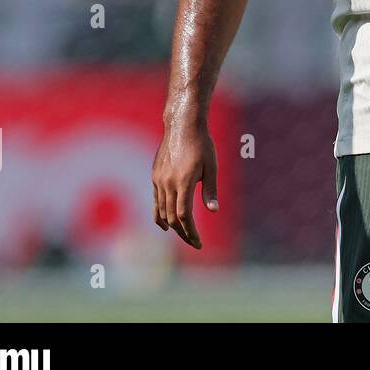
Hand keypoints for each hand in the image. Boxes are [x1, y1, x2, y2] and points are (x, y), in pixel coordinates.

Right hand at [152, 115, 218, 249]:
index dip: (191, 232)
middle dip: (183, 233)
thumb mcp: (211, 166)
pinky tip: (165, 225)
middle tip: (194, 243)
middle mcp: (168, 183)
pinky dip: (160, 215)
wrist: (182, 125)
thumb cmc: (202, 144)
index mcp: (184, 182)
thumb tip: (214, 211)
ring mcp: (159, 180)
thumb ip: (210, 189)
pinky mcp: (155, 176)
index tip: (198, 243)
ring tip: (183, 235)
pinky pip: (156, 201)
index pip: (184, 215)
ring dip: (172, 226)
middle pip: (172, 217)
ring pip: (162, 211)